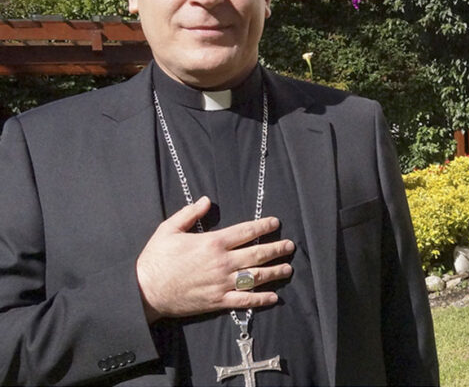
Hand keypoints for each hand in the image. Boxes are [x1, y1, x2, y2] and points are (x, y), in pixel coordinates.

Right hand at [135, 196, 293, 323]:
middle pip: (257, 254)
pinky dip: (261, 299)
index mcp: (213, 243)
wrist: (144, 291)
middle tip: (290, 246)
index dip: (263, 227)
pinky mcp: (218, 301)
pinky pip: (244, 301)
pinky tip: (274, 297)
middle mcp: (222, 263)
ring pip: (256, 277)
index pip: (245, 232)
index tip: (276, 223)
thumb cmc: (156, 259)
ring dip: (275, 272)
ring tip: (288, 268)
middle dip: (276, 249)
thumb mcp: (169, 229)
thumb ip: (189, 213)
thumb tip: (206, 200)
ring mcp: (222, 283)